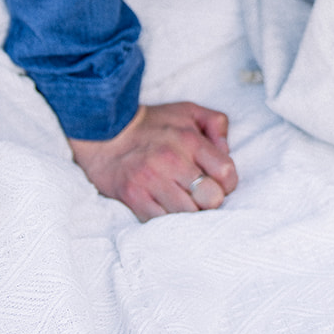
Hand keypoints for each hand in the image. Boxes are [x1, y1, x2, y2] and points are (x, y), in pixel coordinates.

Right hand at [68, 101, 237, 220]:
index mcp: (190, 140)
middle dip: (210, 200)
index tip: (218, 182)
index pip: (226, 173)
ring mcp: (152, 181)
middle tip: (201, 195)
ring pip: (188, 215)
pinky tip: (165, 207)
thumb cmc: (153, 124)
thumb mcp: (189, 111)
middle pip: (211, 199)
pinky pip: (162, 222)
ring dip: (189, 212)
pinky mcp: (134, 198)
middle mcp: (172, 161)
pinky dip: (167, 219)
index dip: (227, 183)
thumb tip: (227, 151)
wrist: (106, 133)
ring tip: (183, 201)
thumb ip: (216, 124)